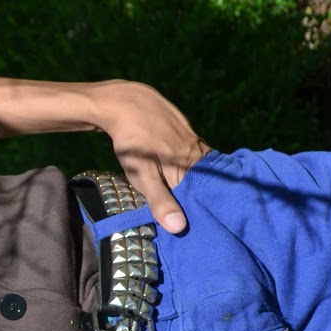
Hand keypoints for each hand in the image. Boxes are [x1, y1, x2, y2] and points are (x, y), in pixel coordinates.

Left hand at [93, 82, 209, 233]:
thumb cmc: (132, 143)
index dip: (205, 208)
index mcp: (192, 166)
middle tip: (196, 212)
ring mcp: (192, 138)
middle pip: (205, 179)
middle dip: (201, 195)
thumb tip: (179, 227)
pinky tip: (180, 168)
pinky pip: (192, 151)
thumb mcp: (142, 176)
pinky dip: (189, 162)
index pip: (207, 193)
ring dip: (195, 178)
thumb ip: (161, 200)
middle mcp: (198, 152)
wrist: (123, 103)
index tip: (205, 222)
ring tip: (189, 194)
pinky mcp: (184, 129)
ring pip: (199, 164)